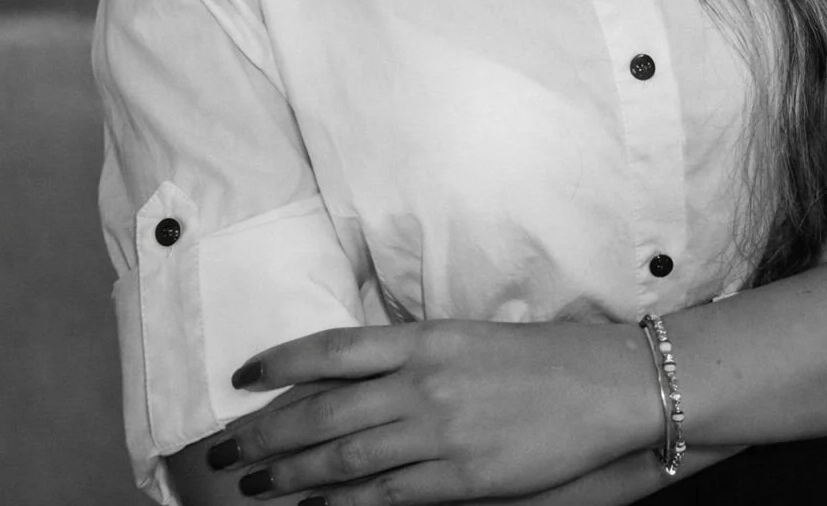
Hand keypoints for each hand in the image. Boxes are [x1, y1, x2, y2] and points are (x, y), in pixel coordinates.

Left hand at [206, 319, 661, 503]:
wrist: (602, 386)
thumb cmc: (538, 358)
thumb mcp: (466, 339)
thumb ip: (411, 356)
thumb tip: (351, 376)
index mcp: (424, 338)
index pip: (333, 347)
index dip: (281, 362)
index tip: (242, 376)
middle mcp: (422, 382)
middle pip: (324, 408)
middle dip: (266, 431)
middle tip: (224, 448)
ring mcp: (439, 432)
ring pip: (344, 455)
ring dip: (291, 473)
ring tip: (253, 482)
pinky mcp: (460, 478)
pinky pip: (386, 495)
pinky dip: (342, 504)